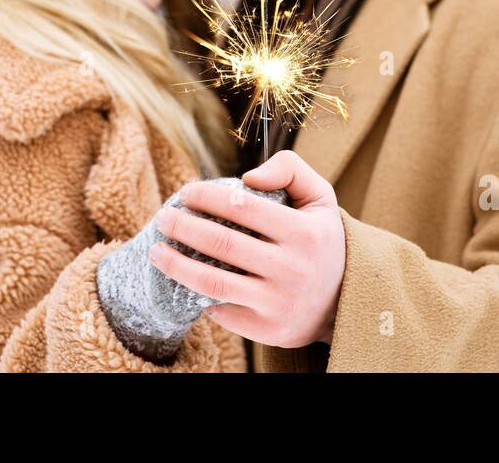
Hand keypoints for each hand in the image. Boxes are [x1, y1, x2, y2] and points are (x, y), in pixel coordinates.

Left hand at [149, 149, 345, 348]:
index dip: (207, 197)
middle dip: (183, 227)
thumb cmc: (320, 239)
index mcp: (304, 232)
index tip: (186, 193)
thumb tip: (248, 177)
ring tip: (156, 251)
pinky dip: (197, 294)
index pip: (243, 207)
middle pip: (221, 243)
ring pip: (213, 283)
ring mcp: (278, 303)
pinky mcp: (267, 330)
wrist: (342, 300)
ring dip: (176, 265)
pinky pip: (221, 311)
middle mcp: (292, 269)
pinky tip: (184, 278)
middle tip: (163, 218)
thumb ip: (290, 169)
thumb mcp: (320, 197)